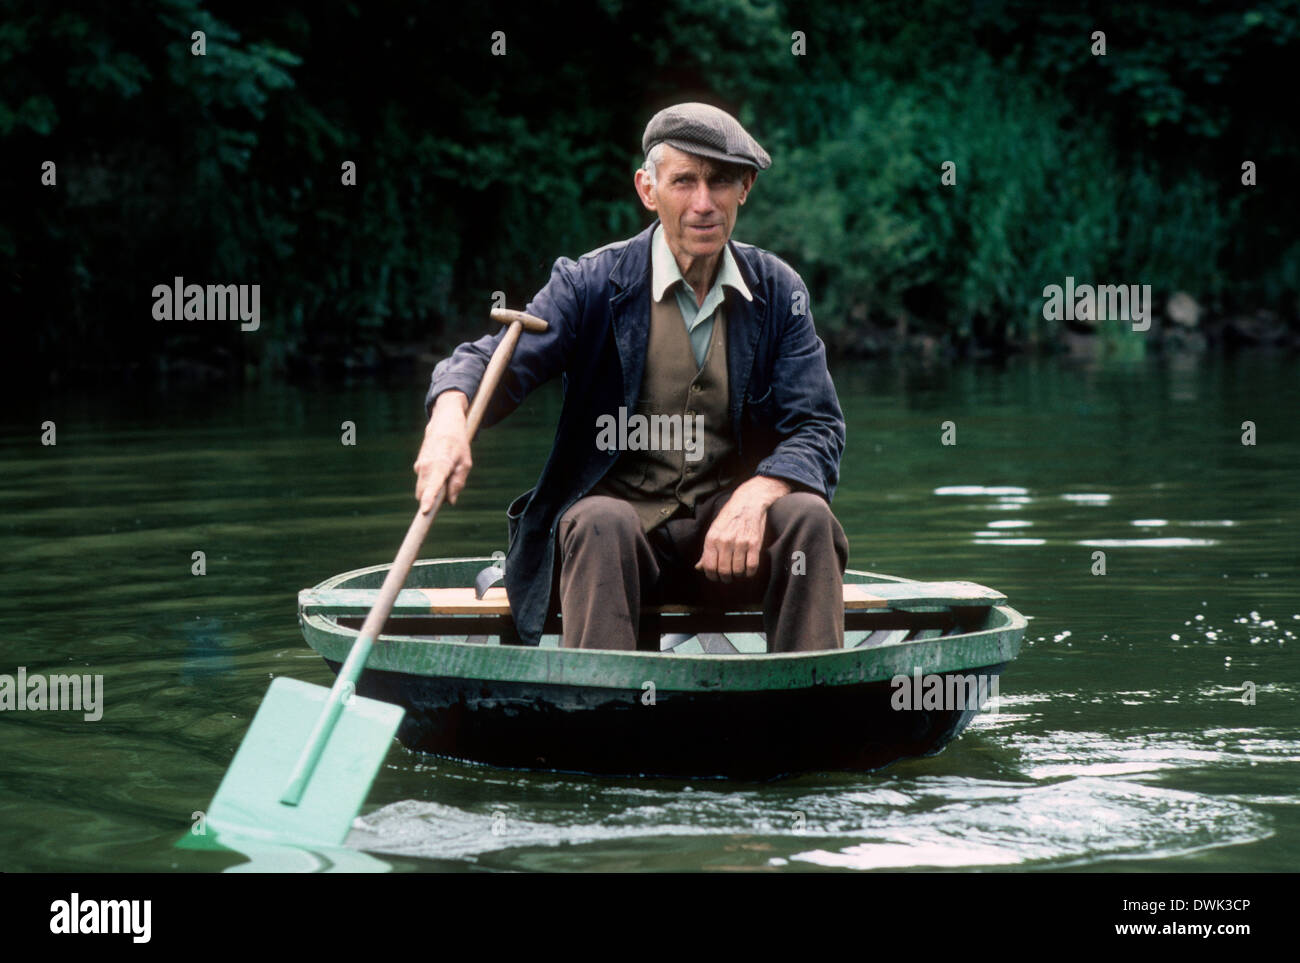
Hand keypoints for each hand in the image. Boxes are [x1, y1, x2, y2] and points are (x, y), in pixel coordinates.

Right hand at [414, 391, 471, 512]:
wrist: (443, 423)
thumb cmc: (458, 444)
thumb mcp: (465, 463)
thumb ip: (458, 483)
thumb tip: (451, 501)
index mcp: (440, 466)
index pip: (433, 486)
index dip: (429, 500)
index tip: (425, 510)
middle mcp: (426, 467)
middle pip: (424, 494)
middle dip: (435, 498)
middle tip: (451, 484)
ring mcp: (419, 466)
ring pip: (423, 489)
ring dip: (434, 489)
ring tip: (448, 472)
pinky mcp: (417, 466)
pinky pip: (424, 481)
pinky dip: (432, 481)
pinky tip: (441, 466)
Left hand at [695, 476, 792, 581]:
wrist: (748, 502)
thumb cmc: (729, 517)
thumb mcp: (714, 530)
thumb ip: (706, 550)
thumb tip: (698, 567)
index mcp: (712, 538)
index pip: (709, 566)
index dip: (712, 576)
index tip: (716, 577)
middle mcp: (725, 541)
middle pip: (723, 571)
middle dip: (725, 578)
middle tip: (728, 577)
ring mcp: (740, 543)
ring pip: (738, 571)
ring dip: (738, 576)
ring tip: (738, 572)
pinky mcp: (754, 544)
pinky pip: (752, 566)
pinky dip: (750, 572)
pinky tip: (748, 569)